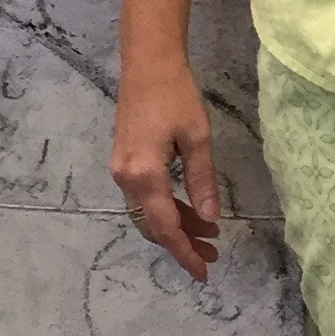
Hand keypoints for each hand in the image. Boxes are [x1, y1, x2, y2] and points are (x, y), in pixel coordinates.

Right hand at [111, 50, 221, 281]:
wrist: (146, 63)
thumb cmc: (176, 95)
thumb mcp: (197, 138)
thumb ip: (202, 181)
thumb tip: (210, 218)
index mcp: (144, 175)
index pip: (165, 227)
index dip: (184, 252)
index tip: (204, 272)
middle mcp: (125, 178)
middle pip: (153, 225)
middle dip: (182, 243)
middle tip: (213, 253)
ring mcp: (121, 170)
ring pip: (148, 213)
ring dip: (175, 225)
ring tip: (208, 234)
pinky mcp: (124, 161)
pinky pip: (144, 197)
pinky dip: (165, 208)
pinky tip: (188, 208)